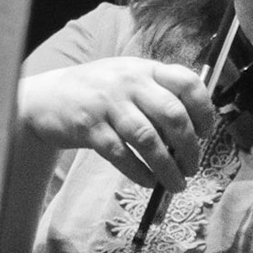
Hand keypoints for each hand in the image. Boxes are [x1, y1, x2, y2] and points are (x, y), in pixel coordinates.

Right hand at [18, 57, 215, 189]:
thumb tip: (195, 133)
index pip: (187, 82)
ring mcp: (107, 103)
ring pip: (148, 139)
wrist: (47, 98)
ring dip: (168, 167)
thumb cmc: (97, 93)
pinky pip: (121, 155)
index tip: (205, 133)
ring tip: (177, 183)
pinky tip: (148, 181)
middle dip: (189, 147)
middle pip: (172, 114)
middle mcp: (128, 81)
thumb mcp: (128, 80)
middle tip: (193, 166)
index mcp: (144, 68)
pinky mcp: (88, 127)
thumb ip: (157, 95)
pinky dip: (140, 173)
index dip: (204, 110)